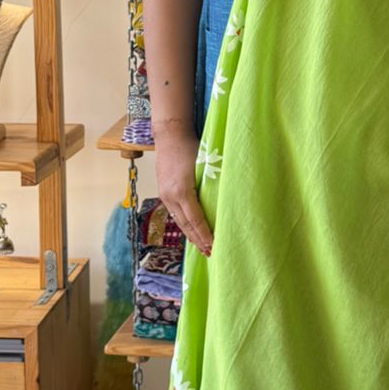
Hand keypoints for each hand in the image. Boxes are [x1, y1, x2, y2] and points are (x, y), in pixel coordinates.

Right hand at [155, 131, 213, 256]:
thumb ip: (211, 184)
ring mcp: (165, 195)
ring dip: (190, 235)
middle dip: (197, 240)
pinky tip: (190, 230)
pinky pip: (174, 213)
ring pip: (179, 221)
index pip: (195, 219)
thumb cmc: (190, 147)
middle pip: (186, 225)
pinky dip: (184, 224)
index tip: (213, 246)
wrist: (169, 136)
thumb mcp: (204, 165)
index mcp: (182, 190)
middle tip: (210, 253)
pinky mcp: (163, 192)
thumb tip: (224, 201)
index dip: (204, 234)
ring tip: (201, 247)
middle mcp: (170, 196)